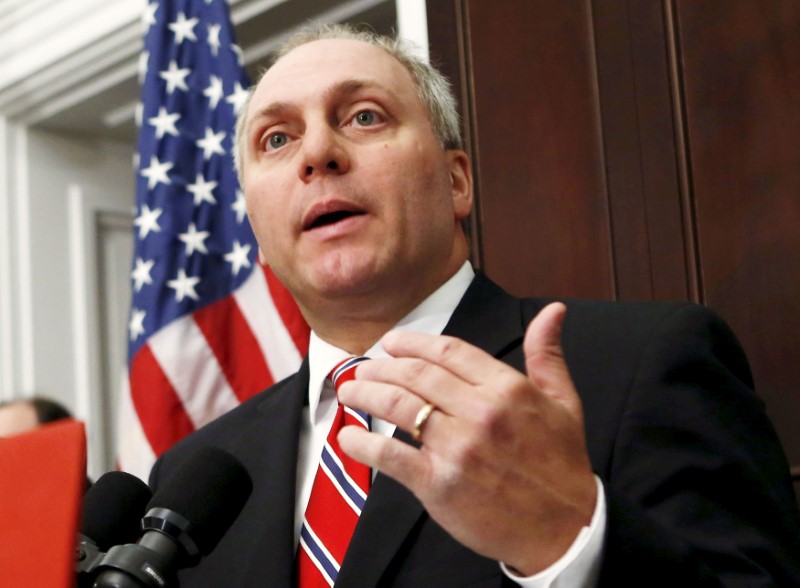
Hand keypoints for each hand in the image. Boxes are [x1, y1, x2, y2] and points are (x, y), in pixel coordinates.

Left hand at [336, 302, 597, 574]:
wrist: (565, 528)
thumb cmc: (561, 463)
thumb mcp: (564, 401)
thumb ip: (546, 354)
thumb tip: (553, 310)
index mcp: (507, 388)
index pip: (448, 351)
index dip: (412, 343)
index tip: (391, 343)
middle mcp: (480, 412)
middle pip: (416, 375)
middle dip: (382, 367)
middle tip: (364, 368)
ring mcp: (457, 448)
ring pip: (398, 406)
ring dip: (366, 393)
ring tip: (350, 390)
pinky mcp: (438, 483)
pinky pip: (390, 454)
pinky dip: (363, 444)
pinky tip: (349, 439)